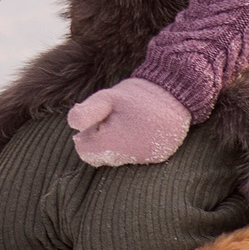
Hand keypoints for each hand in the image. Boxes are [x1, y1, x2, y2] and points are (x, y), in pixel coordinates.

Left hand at [67, 78, 192, 166]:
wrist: (175, 90)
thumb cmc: (137, 94)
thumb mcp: (108, 96)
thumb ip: (87, 112)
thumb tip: (73, 127)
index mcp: (117, 142)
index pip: (86, 152)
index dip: (87, 135)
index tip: (98, 120)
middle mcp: (133, 156)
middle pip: (102, 157)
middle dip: (102, 140)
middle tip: (115, 119)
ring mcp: (148, 158)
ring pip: (120, 159)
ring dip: (119, 144)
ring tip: (130, 123)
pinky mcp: (160, 157)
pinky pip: (138, 157)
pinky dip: (134, 145)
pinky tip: (141, 129)